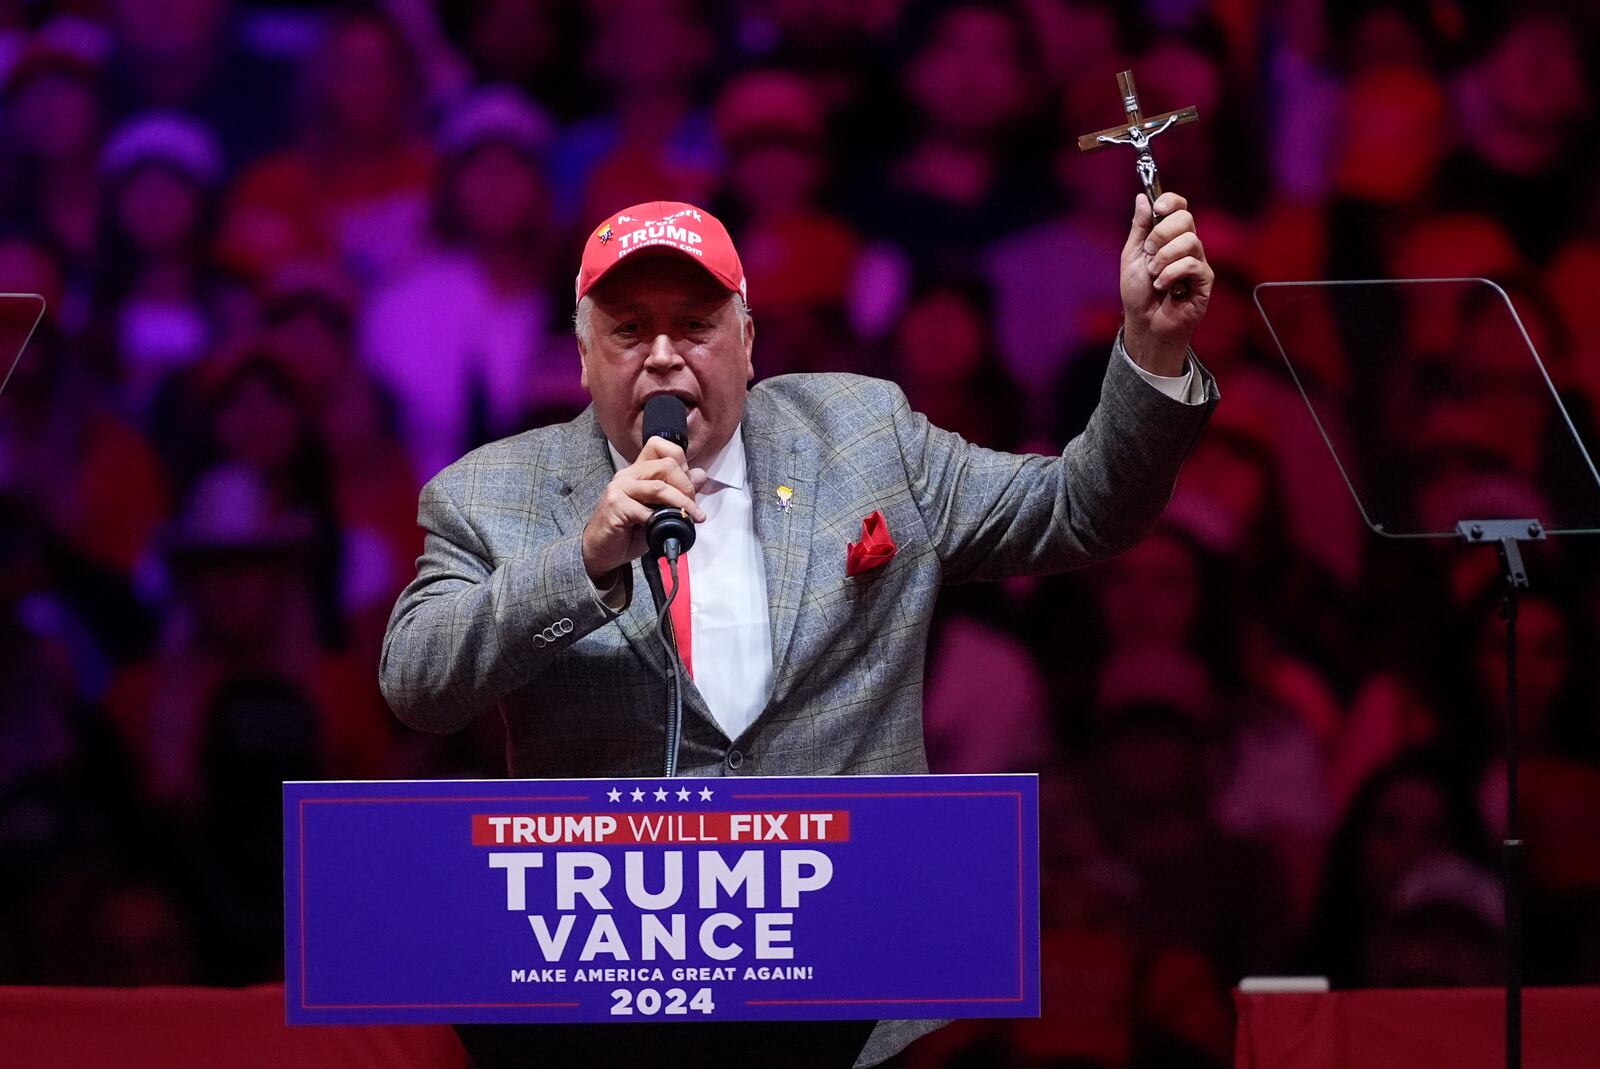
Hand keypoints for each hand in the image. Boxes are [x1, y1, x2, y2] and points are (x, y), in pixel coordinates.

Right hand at [582, 436, 706, 582]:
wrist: (602, 551)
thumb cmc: (630, 531)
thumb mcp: (660, 510)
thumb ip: (678, 491)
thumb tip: (700, 475)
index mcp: (640, 470)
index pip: (661, 446)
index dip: (682, 462)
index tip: (690, 486)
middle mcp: (629, 474)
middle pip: (667, 464)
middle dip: (687, 487)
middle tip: (692, 508)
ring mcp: (620, 487)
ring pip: (659, 486)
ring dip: (680, 503)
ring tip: (690, 518)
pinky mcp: (615, 504)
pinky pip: (645, 509)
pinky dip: (659, 520)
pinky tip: (663, 528)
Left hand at [1120, 192, 1212, 376]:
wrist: (1144, 324)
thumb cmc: (1138, 293)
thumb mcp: (1131, 256)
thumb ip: (1138, 228)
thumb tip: (1142, 198)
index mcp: (1169, 236)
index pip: (1179, 207)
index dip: (1170, 202)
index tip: (1157, 209)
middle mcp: (1187, 245)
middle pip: (1186, 218)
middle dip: (1161, 234)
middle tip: (1149, 253)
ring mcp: (1197, 261)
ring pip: (1190, 241)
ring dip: (1164, 258)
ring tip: (1154, 276)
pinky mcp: (1204, 280)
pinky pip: (1192, 264)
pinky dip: (1171, 274)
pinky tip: (1163, 287)